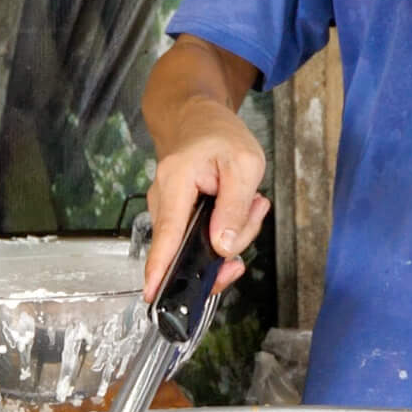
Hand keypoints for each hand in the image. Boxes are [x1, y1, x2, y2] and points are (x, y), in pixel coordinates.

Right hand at [143, 96, 269, 299]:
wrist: (197, 117)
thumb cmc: (218, 134)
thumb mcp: (244, 164)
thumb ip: (235, 208)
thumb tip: (223, 247)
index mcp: (176, 183)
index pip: (167, 234)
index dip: (161, 268)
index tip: (154, 293)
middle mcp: (164, 200)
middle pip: (193, 247)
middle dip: (233, 241)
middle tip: (257, 209)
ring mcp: (168, 210)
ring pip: (203, 245)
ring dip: (235, 231)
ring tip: (251, 201)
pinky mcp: (178, 217)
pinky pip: (203, 237)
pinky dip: (227, 228)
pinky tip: (240, 208)